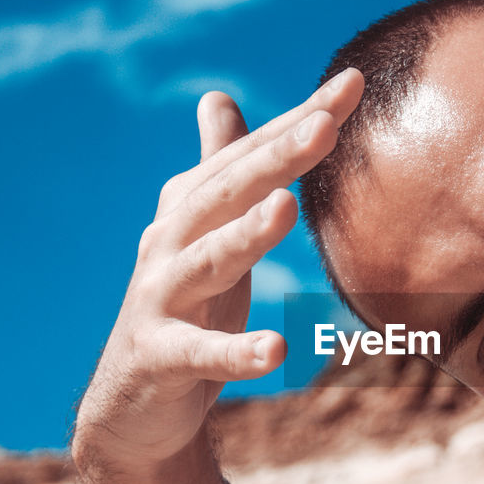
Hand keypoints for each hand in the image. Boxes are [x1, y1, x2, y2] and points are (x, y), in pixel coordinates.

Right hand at [70, 68, 363, 483]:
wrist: (131, 400)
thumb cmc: (185, 304)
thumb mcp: (206, 231)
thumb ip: (219, 165)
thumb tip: (217, 96)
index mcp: (193, 208)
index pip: (254, 155)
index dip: (300, 118)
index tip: (352, 82)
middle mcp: (171, 241)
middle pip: (228, 192)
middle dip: (276, 156)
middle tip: (325, 125)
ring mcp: (161, 297)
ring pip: (209, 261)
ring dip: (246, 234)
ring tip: (287, 208)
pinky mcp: (159, 356)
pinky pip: (202, 354)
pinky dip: (237, 353)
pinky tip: (278, 351)